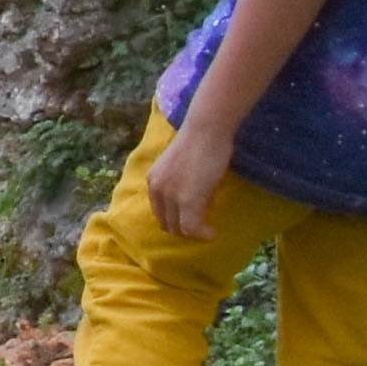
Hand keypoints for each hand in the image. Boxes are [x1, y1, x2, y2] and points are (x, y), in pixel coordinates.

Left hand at [145, 119, 236, 241]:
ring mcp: (171, 196)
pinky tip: (213, 233)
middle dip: (184, 229)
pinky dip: (202, 234)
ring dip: (194, 233)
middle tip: (202, 227)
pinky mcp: (188, 200)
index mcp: (153, 180)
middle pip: (167, 223)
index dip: (176, 220)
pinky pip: (192, 228)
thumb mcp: (182, 168)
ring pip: (179, 228)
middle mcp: (157, 189)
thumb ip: (181, 184)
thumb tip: (197, 204)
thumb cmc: (200, 143)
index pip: (159, 212)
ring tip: (208, 231)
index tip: (193, 220)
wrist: (206, 130)